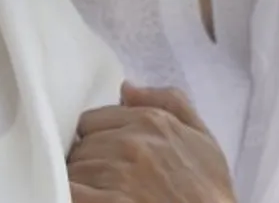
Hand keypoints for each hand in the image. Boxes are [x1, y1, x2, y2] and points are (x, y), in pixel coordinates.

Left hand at [68, 82, 235, 202]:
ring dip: (81, 183)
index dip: (95, 140)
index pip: (92, 121)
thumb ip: (170, 102)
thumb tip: (127, 88)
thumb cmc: (208, 192)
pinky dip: (72, 195)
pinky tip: (85, 199)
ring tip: (101, 193)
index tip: (103, 156)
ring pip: (73, 170)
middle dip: (88, 161)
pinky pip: (70, 191)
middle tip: (103, 179)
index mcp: (150, 121)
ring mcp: (116, 174)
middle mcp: (130, 142)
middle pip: (80, 146)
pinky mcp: (107, 202)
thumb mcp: (202, 140)